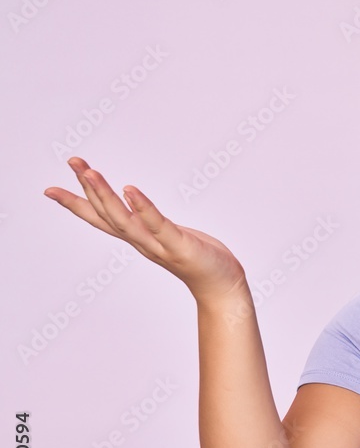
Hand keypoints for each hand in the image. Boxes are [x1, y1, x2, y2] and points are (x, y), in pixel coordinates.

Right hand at [43, 157, 247, 302]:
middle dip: (88, 188)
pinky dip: (143, 208)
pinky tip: (130, 190)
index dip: (76, 204)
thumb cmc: (197, 257)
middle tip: (74, 161)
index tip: (50, 189)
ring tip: (90, 172)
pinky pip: (158, 225)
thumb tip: (133, 201)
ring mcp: (159, 245)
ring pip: (125, 220)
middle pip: (107, 214)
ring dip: (106, 196)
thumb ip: (148, 222)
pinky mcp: (180, 246)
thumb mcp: (166, 234)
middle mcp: (142, 242)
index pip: (101, 218)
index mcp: (138, 238)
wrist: (221, 285)